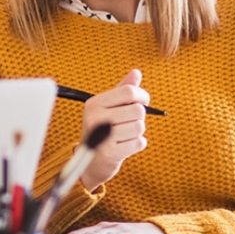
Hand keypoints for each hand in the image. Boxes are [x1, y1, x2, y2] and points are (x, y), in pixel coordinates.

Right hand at [79, 69, 150, 190]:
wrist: (91, 161)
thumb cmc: (104, 129)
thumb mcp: (109, 107)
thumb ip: (123, 90)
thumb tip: (136, 72)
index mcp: (94, 103)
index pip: (129, 92)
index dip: (142, 96)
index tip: (143, 101)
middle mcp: (95, 118)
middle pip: (138, 110)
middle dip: (138, 117)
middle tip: (128, 122)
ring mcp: (101, 136)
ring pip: (139, 127)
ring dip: (137, 132)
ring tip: (125, 134)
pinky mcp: (110, 153)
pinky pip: (139, 143)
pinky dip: (136, 144)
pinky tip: (124, 145)